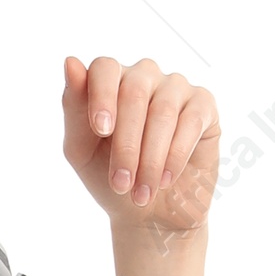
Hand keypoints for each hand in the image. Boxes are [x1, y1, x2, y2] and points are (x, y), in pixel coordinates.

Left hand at [63, 54, 217, 241]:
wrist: (149, 214)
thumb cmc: (110, 177)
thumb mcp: (81, 150)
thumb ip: (74, 109)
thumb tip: (70, 61)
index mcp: (111, 81)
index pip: (105, 68)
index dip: (102, 96)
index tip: (101, 131)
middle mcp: (144, 76)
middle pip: (134, 92)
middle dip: (126, 144)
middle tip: (121, 183)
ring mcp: (176, 87)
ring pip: (163, 111)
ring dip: (150, 158)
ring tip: (142, 193)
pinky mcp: (204, 106)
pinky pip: (191, 122)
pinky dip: (176, 155)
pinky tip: (166, 180)